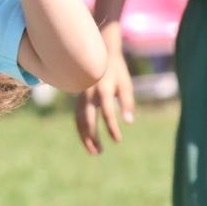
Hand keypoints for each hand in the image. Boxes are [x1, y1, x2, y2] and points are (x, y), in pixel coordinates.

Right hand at [74, 25, 133, 153]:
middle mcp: (90, 93)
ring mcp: (82, 95)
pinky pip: (77, 116)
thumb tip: (129, 122)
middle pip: (87, 119)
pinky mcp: (79, 97)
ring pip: (79, 119)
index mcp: (104, 89)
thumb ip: (127, 102)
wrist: (100, 53)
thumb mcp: (126, 84)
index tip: (117, 140)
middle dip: (92, 137)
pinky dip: (81, 128)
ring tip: (93, 150)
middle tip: (100, 152)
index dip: (112, 128)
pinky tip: (87, 138)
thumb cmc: (117, 70)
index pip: (107, 113)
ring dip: (84, 136)